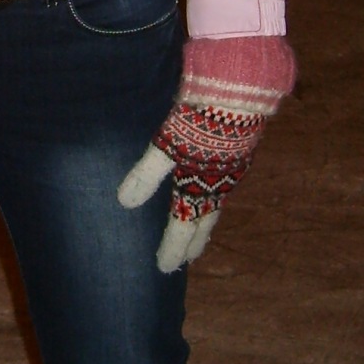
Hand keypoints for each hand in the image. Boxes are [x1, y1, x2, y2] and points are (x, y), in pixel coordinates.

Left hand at [117, 100, 265, 272]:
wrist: (239, 96)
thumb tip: (124, 203)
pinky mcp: (238, 153)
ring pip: (215, 205)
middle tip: (189, 259)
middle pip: (204, 222)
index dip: (173, 247)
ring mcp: (230, 171)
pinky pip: (222, 186)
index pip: (182, 227)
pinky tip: (212, 189)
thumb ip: (146, 174)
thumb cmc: (198, 123)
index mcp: (198, 190)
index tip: (164, 268)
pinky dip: (214, 198)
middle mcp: (216, 187)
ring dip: (205, 221)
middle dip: (194, 241)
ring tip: (200, 230)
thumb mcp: (167, 147)